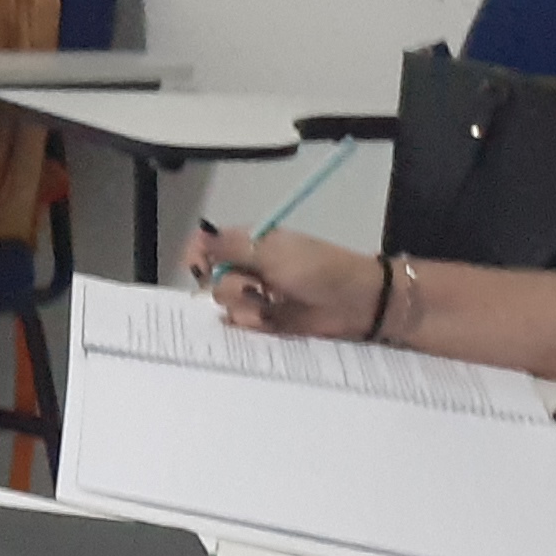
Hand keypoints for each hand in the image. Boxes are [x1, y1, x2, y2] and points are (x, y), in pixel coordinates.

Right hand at [187, 222, 381, 335]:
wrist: (357, 302)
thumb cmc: (319, 269)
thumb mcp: (274, 253)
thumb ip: (232, 247)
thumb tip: (200, 231)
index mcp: (250, 244)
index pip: (207, 246)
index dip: (198, 257)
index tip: (201, 269)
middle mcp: (249, 268)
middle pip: (211, 279)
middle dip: (228, 286)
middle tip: (253, 288)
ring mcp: (257, 295)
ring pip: (226, 304)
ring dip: (243, 307)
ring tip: (268, 307)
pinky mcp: (266, 320)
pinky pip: (242, 324)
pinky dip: (252, 323)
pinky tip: (271, 320)